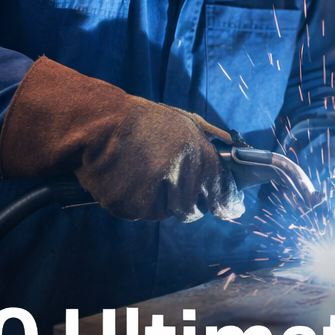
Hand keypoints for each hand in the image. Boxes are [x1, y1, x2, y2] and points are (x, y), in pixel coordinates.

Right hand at [0, 57, 243, 221]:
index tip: (228, 210)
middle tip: (167, 182)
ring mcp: (153, 194)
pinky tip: (126, 180)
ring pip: (165, 213)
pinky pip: (140, 214)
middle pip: (192, 210)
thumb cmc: (142, 121)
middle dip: (185, 202)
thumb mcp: (184, 121)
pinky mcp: (129, 206)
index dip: (225, 204)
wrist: (95, 124)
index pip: (222, 193)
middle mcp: (180, 177)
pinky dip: (135, 202)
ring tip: (142, 174)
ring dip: (158, 201)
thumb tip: (239, 153)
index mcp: (198, 155)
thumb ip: (211, 141)